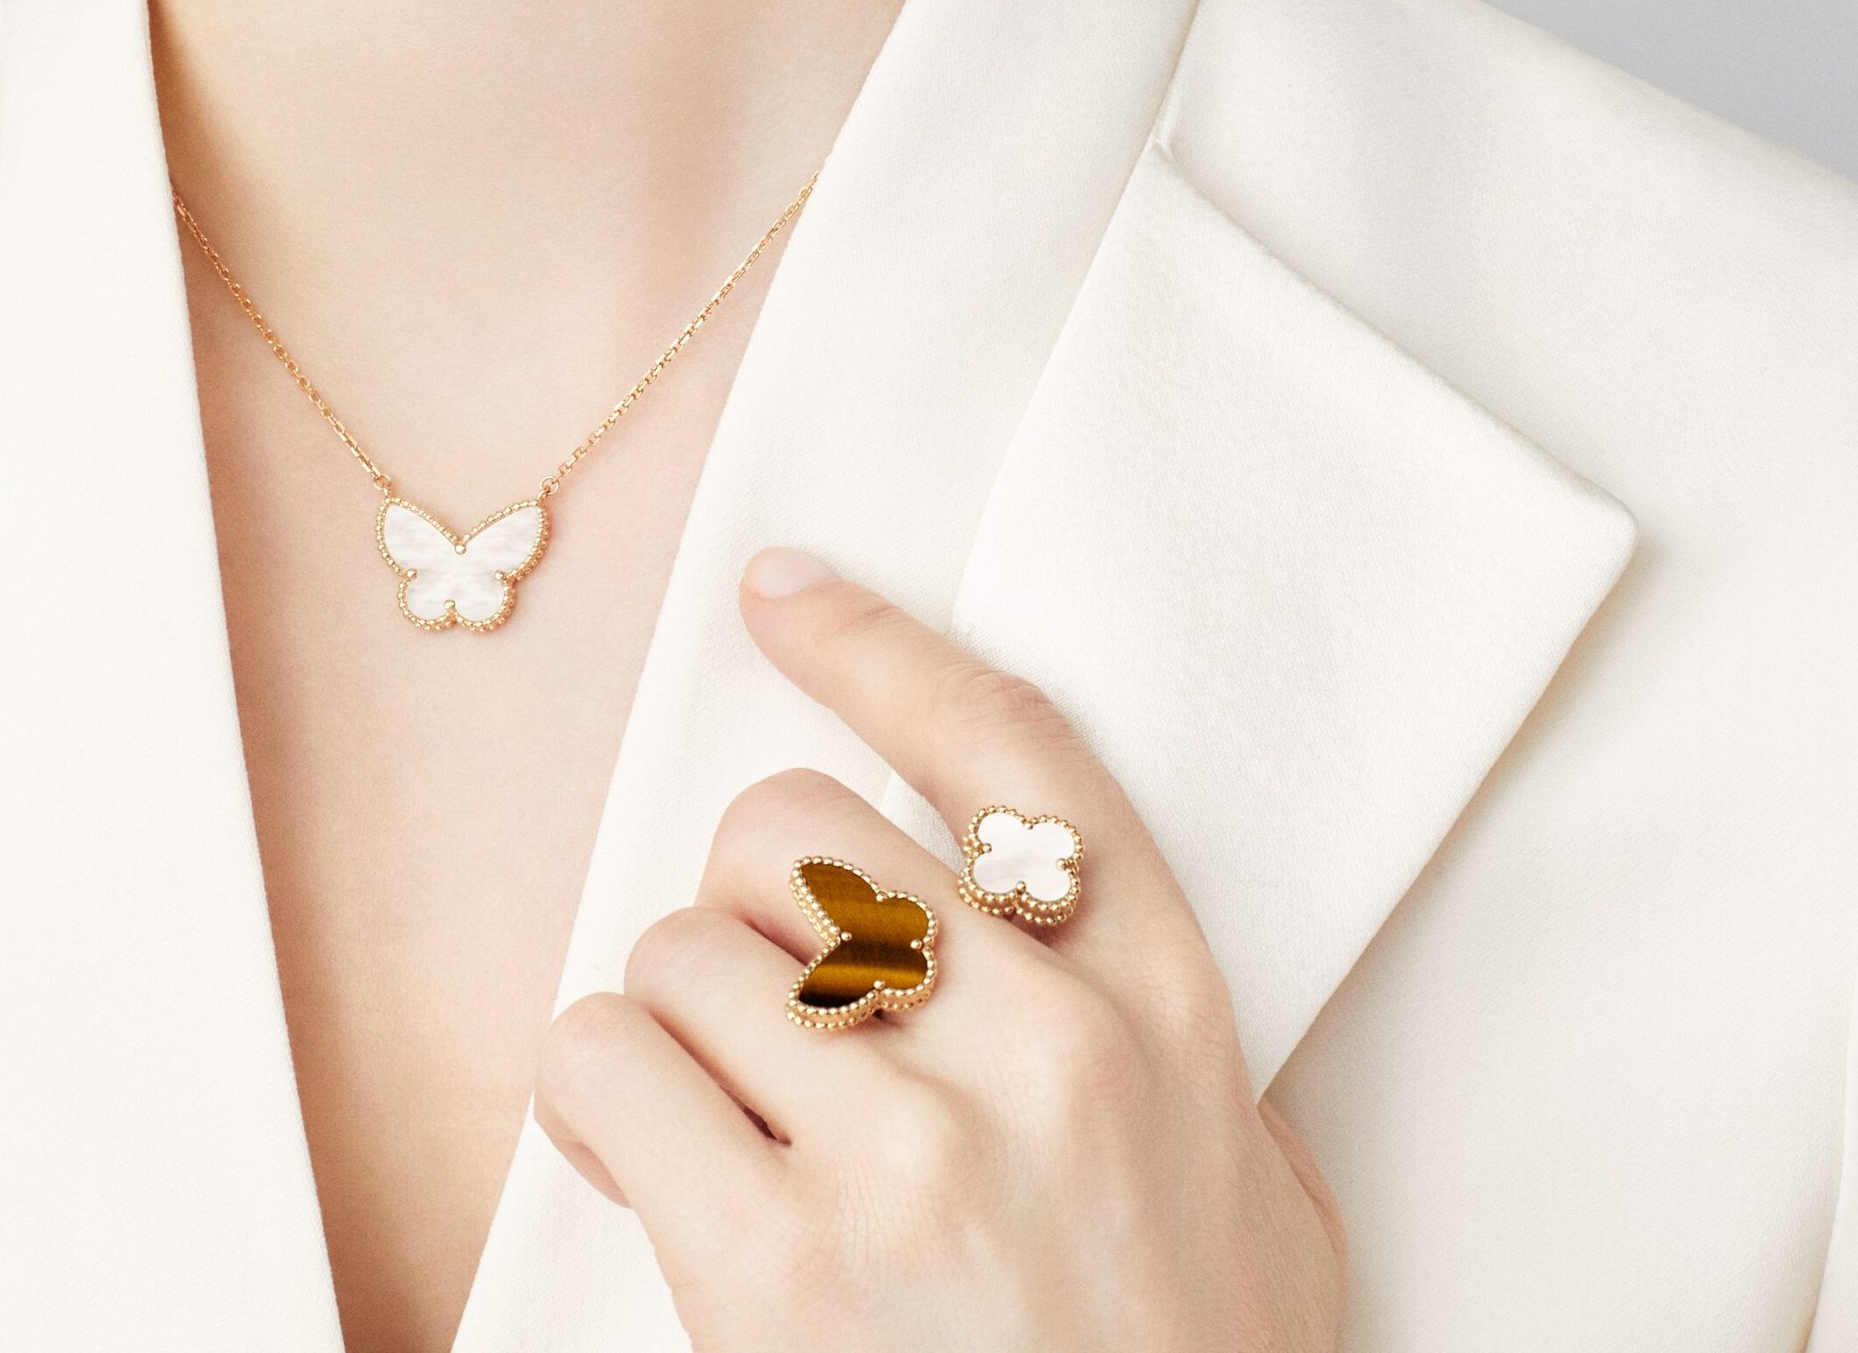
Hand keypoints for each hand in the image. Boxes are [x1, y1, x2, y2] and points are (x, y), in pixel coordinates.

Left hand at [535, 549, 1343, 1351]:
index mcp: (1161, 1004)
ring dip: (679, 1014)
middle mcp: (1044, 1049)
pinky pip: (609, 1058)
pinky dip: (602, 1089)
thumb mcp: (1256, 1183)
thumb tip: (1027, 904)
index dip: (878, 646)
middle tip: (773, 1003)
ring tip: (724, 1111)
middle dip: (753, 898)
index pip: (1007, 751)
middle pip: (796, 828)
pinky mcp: (776, 1269)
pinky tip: (648, 1151)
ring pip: (688, 943)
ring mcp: (911, 1157)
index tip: (783, 589)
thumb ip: (1163, 1030)